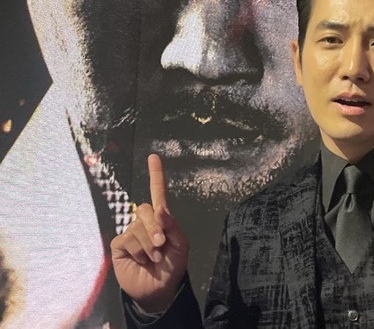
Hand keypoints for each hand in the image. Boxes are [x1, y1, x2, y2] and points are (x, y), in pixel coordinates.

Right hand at [111, 154, 188, 312]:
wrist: (159, 290)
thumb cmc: (172, 267)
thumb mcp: (181, 246)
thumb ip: (172, 226)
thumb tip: (159, 209)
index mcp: (162, 220)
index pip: (158, 194)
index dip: (156, 175)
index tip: (153, 157)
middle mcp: (145, 223)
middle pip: (145, 209)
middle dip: (155, 227)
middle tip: (162, 245)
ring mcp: (131, 232)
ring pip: (138, 228)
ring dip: (150, 246)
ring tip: (154, 258)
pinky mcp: (119, 245)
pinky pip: (128, 240)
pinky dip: (139, 252)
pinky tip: (142, 260)